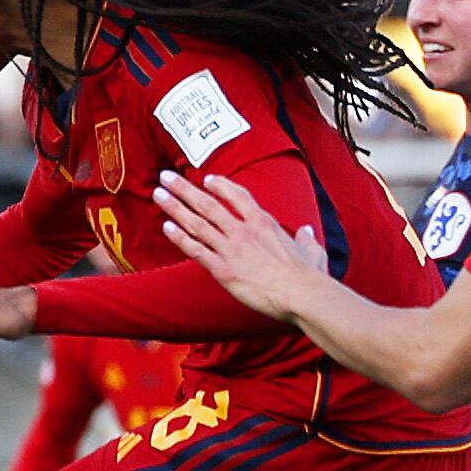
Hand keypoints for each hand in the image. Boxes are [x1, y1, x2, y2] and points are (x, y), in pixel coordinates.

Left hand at [153, 170, 332, 317]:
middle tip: (166, 176)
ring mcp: (232, 249)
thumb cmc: (309, 276)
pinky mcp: (223, 269)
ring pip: (197, 223)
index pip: (239, 195)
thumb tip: (307, 231)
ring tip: (158, 194)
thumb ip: (306, 238)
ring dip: (175, 207)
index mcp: (264, 223)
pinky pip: (196, 250)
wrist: (301, 293)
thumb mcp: (312, 250)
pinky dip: (180, 238)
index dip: (221, 186)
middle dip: (184, 189)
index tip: (207, 178)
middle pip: (208, 204)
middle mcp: (244, 231)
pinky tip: (166, 227)